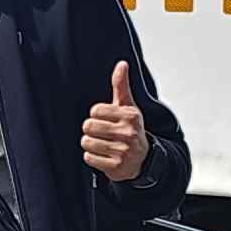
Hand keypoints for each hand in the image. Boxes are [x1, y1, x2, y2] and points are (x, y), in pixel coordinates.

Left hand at [80, 59, 149, 181]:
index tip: (106, 119)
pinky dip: (92, 157)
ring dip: (90, 144)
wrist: (142, 159)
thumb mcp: (127, 106)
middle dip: (91, 130)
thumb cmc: (130, 128)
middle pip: (89, 126)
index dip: (96, 115)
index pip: (95, 111)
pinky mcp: (116, 167)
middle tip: (103, 133)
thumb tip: (122, 64)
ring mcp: (123, 151)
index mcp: (130, 115)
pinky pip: (89, 158)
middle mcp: (129, 133)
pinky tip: (103, 155)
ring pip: (87, 142)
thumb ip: (121, 85)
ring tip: (103, 144)